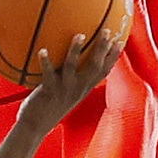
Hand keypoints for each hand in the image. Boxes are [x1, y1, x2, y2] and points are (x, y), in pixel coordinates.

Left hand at [13, 15, 130, 128]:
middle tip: (107, 31)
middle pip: (94, 66)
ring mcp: (64, 89)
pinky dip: (45, 61)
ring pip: (72, 67)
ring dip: (75, 50)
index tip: (121, 41)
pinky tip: (42, 50)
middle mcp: (77, 89)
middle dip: (102, 48)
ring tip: (79, 35)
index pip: (104, 71)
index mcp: (84, 89)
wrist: (35, 127)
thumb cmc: (49, 107)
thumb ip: (72, 79)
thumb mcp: (67, 94)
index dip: (113, 57)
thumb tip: (72, 61)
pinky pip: (48, 73)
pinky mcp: (48, 90)